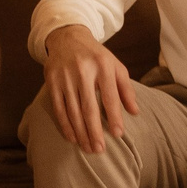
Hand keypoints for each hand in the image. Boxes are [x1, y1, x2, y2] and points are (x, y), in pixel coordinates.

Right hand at [42, 25, 138, 153]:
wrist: (68, 37)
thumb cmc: (96, 57)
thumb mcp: (115, 66)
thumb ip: (126, 88)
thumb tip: (135, 112)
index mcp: (103, 66)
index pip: (109, 96)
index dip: (114, 117)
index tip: (118, 134)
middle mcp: (83, 70)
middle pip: (89, 107)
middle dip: (94, 131)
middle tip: (100, 150)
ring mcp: (65, 76)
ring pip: (73, 110)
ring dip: (80, 132)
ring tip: (88, 148)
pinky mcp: (52, 80)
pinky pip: (58, 107)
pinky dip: (65, 124)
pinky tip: (72, 137)